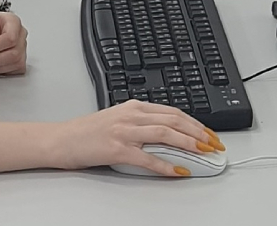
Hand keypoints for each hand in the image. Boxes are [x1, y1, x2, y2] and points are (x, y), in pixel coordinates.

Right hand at [52, 100, 224, 176]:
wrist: (61, 139)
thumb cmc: (87, 132)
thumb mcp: (118, 120)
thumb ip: (142, 123)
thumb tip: (168, 134)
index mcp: (134, 107)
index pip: (173, 111)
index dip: (195, 123)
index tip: (209, 133)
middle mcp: (132, 115)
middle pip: (174, 120)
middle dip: (199, 133)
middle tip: (214, 144)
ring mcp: (125, 131)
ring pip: (166, 134)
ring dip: (189, 144)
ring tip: (204, 153)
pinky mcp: (118, 149)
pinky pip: (148, 157)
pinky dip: (166, 165)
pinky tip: (178, 171)